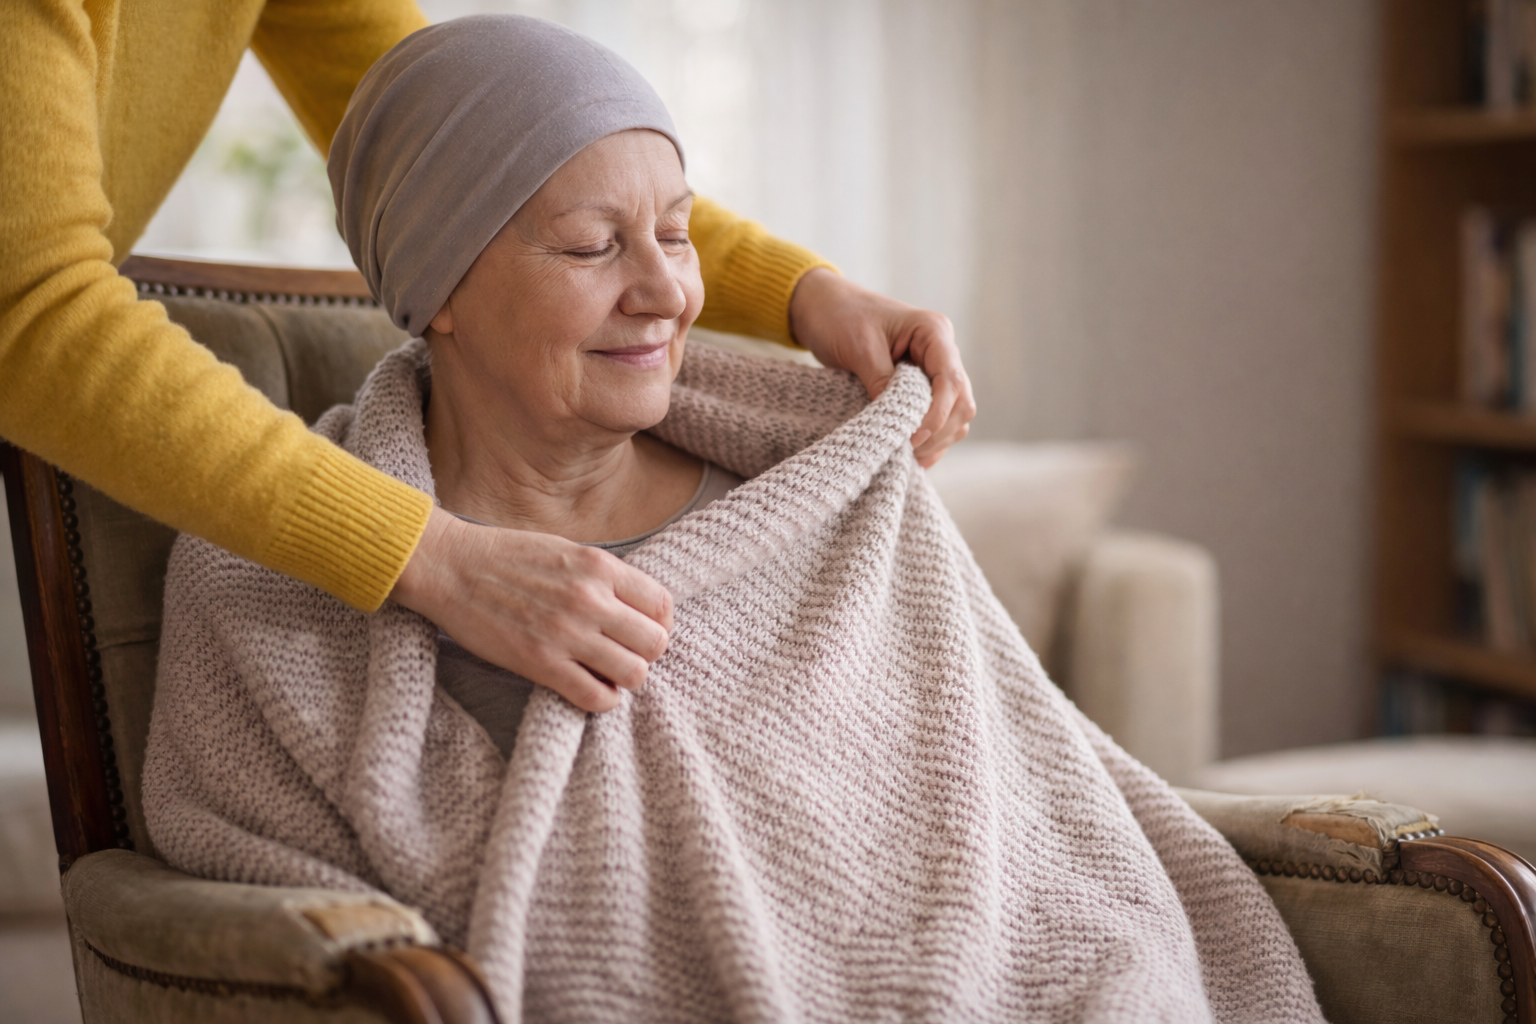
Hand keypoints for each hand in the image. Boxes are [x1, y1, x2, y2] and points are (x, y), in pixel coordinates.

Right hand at [390, 507, 673, 712]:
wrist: (449, 566)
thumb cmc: (505, 556)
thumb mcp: (566, 549)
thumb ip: (602, 576)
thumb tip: (634, 607)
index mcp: (599, 566)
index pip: (662, 605)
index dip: (659, 624)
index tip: (642, 630)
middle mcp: (590, 599)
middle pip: (656, 643)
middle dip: (645, 653)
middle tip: (624, 654)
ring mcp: (567, 633)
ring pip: (634, 674)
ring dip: (625, 678)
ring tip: (606, 672)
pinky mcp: (541, 663)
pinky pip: (596, 697)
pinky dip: (602, 700)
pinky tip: (589, 688)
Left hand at [788, 268, 974, 466]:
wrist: (821, 307)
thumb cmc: (839, 316)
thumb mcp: (859, 348)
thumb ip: (881, 382)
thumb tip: (898, 422)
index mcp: (933, 332)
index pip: (951, 381)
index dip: (936, 415)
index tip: (912, 438)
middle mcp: (942, 351)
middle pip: (961, 402)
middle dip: (939, 431)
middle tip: (908, 452)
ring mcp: (934, 369)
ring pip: (955, 414)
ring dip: (937, 439)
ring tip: (907, 456)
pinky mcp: (921, 386)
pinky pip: (937, 419)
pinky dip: (929, 439)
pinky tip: (912, 456)